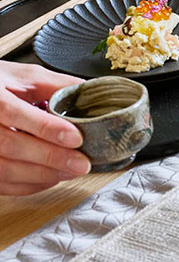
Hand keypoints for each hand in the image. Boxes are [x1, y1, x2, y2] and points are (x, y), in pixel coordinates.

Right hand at [0, 62, 89, 194]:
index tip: (76, 138)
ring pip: (5, 169)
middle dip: (51, 157)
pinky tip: (51, 178)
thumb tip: (88, 93)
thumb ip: (54, 85)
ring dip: (42, 174)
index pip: (14, 113)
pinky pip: (1, 182)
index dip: (46, 128)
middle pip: (11, 146)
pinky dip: (28, 185)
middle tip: (81, 163)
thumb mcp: (23, 76)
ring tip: (72, 171)